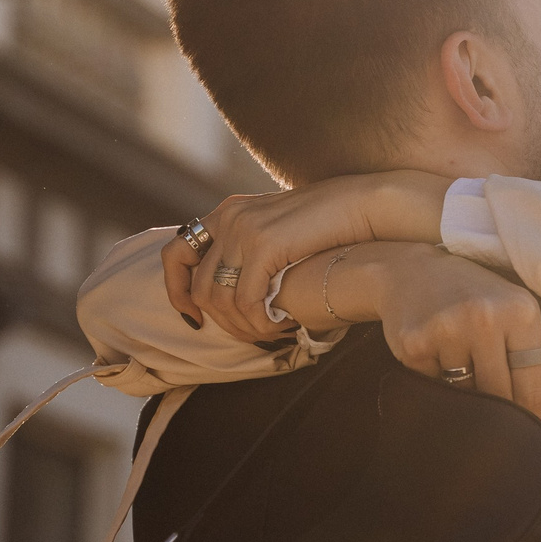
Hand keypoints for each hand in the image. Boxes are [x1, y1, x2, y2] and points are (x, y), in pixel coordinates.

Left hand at [165, 172, 449, 340]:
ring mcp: (243, 228)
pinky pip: (245, 300)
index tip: (193, 317)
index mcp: (228, 211)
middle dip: (219, 321)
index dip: (176, 290)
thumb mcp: (281, 233)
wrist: (365, 206)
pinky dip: (259, 322)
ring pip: (218, 298)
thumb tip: (240, 290)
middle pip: (198, 286)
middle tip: (249, 335)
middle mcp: (228, 216)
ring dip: (242, 326)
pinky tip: (280, 326)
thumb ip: (255, 251)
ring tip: (268, 333)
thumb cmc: (332, 227)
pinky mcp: (264, 243)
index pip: (175, 253)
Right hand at [336, 245, 540, 416]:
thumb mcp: (526, 305)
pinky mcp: (415, 343)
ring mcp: (447, 329)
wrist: (412, 270)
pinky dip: (434, 381)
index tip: (525, 425)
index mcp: (521, 311)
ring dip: (463, 394)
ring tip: (460, 371)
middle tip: (493, 411)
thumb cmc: (481, 293)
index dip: (529, 414)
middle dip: (497, 410)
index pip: (531, 387)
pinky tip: (433, 357)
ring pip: (463, 394)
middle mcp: (486, 318)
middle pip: (498, 396)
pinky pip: (432, 386)